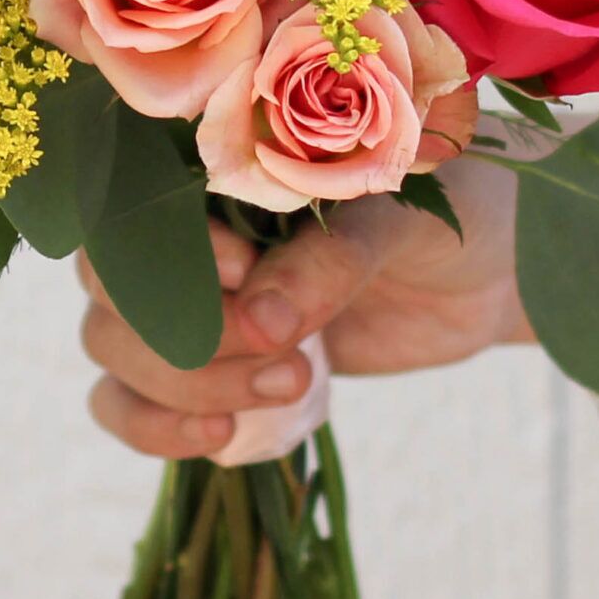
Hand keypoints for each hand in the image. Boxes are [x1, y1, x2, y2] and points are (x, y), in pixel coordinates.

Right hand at [79, 155, 529, 458]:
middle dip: (187, 332)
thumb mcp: (402, 217)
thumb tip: (262, 322)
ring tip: (293, 384)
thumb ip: (331, 258)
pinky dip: (153, 428)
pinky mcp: (207, 365)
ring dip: (184, 384)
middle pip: (109, 283)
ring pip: (111, 346)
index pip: (135, 198)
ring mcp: (190, 299)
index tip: (245, 270)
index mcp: (219, 158)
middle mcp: (185, 225)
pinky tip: (220, 441)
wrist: (489, 272)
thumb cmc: (446, 211)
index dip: (169, 247)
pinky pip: (128, 404)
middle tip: (284, 350)